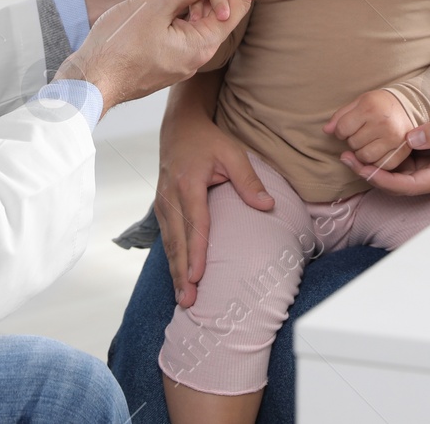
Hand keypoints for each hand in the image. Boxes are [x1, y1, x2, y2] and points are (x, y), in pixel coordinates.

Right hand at [55, 0, 248, 111]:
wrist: (89, 81)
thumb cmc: (117, 46)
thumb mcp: (154, 8)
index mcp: (201, 45)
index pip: (237, 7)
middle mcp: (197, 56)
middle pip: (222, 14)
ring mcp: (181, 59)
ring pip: (201, 21)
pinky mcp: (165, 59)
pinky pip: (184, 30)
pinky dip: (188, 8)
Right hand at [155, 73, 273, 307]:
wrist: (179, 128)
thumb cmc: (208, 141)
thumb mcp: (232, 153)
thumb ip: (248, 180)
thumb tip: (267, 207)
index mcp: (188, 184)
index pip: (195, 224)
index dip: (196, 252)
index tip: (197, 277)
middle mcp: (171, 196)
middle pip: (177, 241)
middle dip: (181, 273)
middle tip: (188, 300)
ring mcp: (162, 202)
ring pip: (169, 243)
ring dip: (174, 271)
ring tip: (182, 297)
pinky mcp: (162, 207)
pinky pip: (167, 237)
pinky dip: (172, 259)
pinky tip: (178, 277)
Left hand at [325, 89, 416, 169]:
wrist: (407, 105)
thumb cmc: (378, 104)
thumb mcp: (358, 102)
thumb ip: (340, 116)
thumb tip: (326, 131)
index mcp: (369, 107)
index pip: (342, 129)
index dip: (341, 131)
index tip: (348, 128)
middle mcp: (383, 123)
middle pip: (353, 144)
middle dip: (353, 140)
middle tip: (362, 133)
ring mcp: (394, 137)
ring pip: (365, 157)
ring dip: (362, 153)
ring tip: (368, 142)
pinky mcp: (402, 149)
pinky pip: (382, 165)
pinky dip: (376, 161)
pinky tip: (378, 150)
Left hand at [340, 90, 429, 194]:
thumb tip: (412, 138)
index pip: (407, 186)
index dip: (380, 178)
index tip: (358, 165)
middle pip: (398, 183)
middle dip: (370, 172)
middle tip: (345, 157)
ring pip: (398, 174)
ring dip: (374, 165)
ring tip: (348, 151)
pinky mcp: (429, 156)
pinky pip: (402, 161)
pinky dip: (384, 155)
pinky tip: (368, 143)